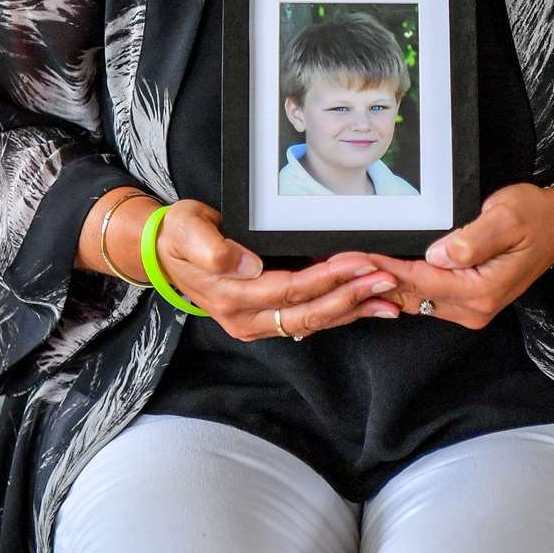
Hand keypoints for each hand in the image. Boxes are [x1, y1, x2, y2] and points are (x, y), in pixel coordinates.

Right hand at [154, 199, 401, 340]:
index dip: (326, 278)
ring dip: (352, 310)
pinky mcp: (265, 319)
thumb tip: (245, 265)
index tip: (358, 261)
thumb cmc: (178, 235)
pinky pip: (307, 320)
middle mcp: (245, 317)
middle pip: (307, 313)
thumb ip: (210, 247)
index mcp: (230, 296)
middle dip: (350, 297)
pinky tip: (366, 306)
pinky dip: (340, 313)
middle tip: (385, 279)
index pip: (287, 289)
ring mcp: (255, 323)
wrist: (165, 252)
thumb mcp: (185, 229)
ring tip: (388, 299)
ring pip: (312, 322)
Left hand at [354, 182, 553, 326]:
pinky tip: (373, 271)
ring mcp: (469, 308)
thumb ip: (473, 238)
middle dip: (371, 280)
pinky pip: (423, 296)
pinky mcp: (465, 301)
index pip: (419, 280)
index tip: (350, 256)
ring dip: (380, 283)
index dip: (383, 267)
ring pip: (413, 298)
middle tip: (332, 263)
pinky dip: (397, 283)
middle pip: (410, 295)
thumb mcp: (507, 217)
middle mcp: (473, 308)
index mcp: (480, 291)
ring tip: (342, 267)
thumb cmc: (534, 215)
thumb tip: (439, 254)